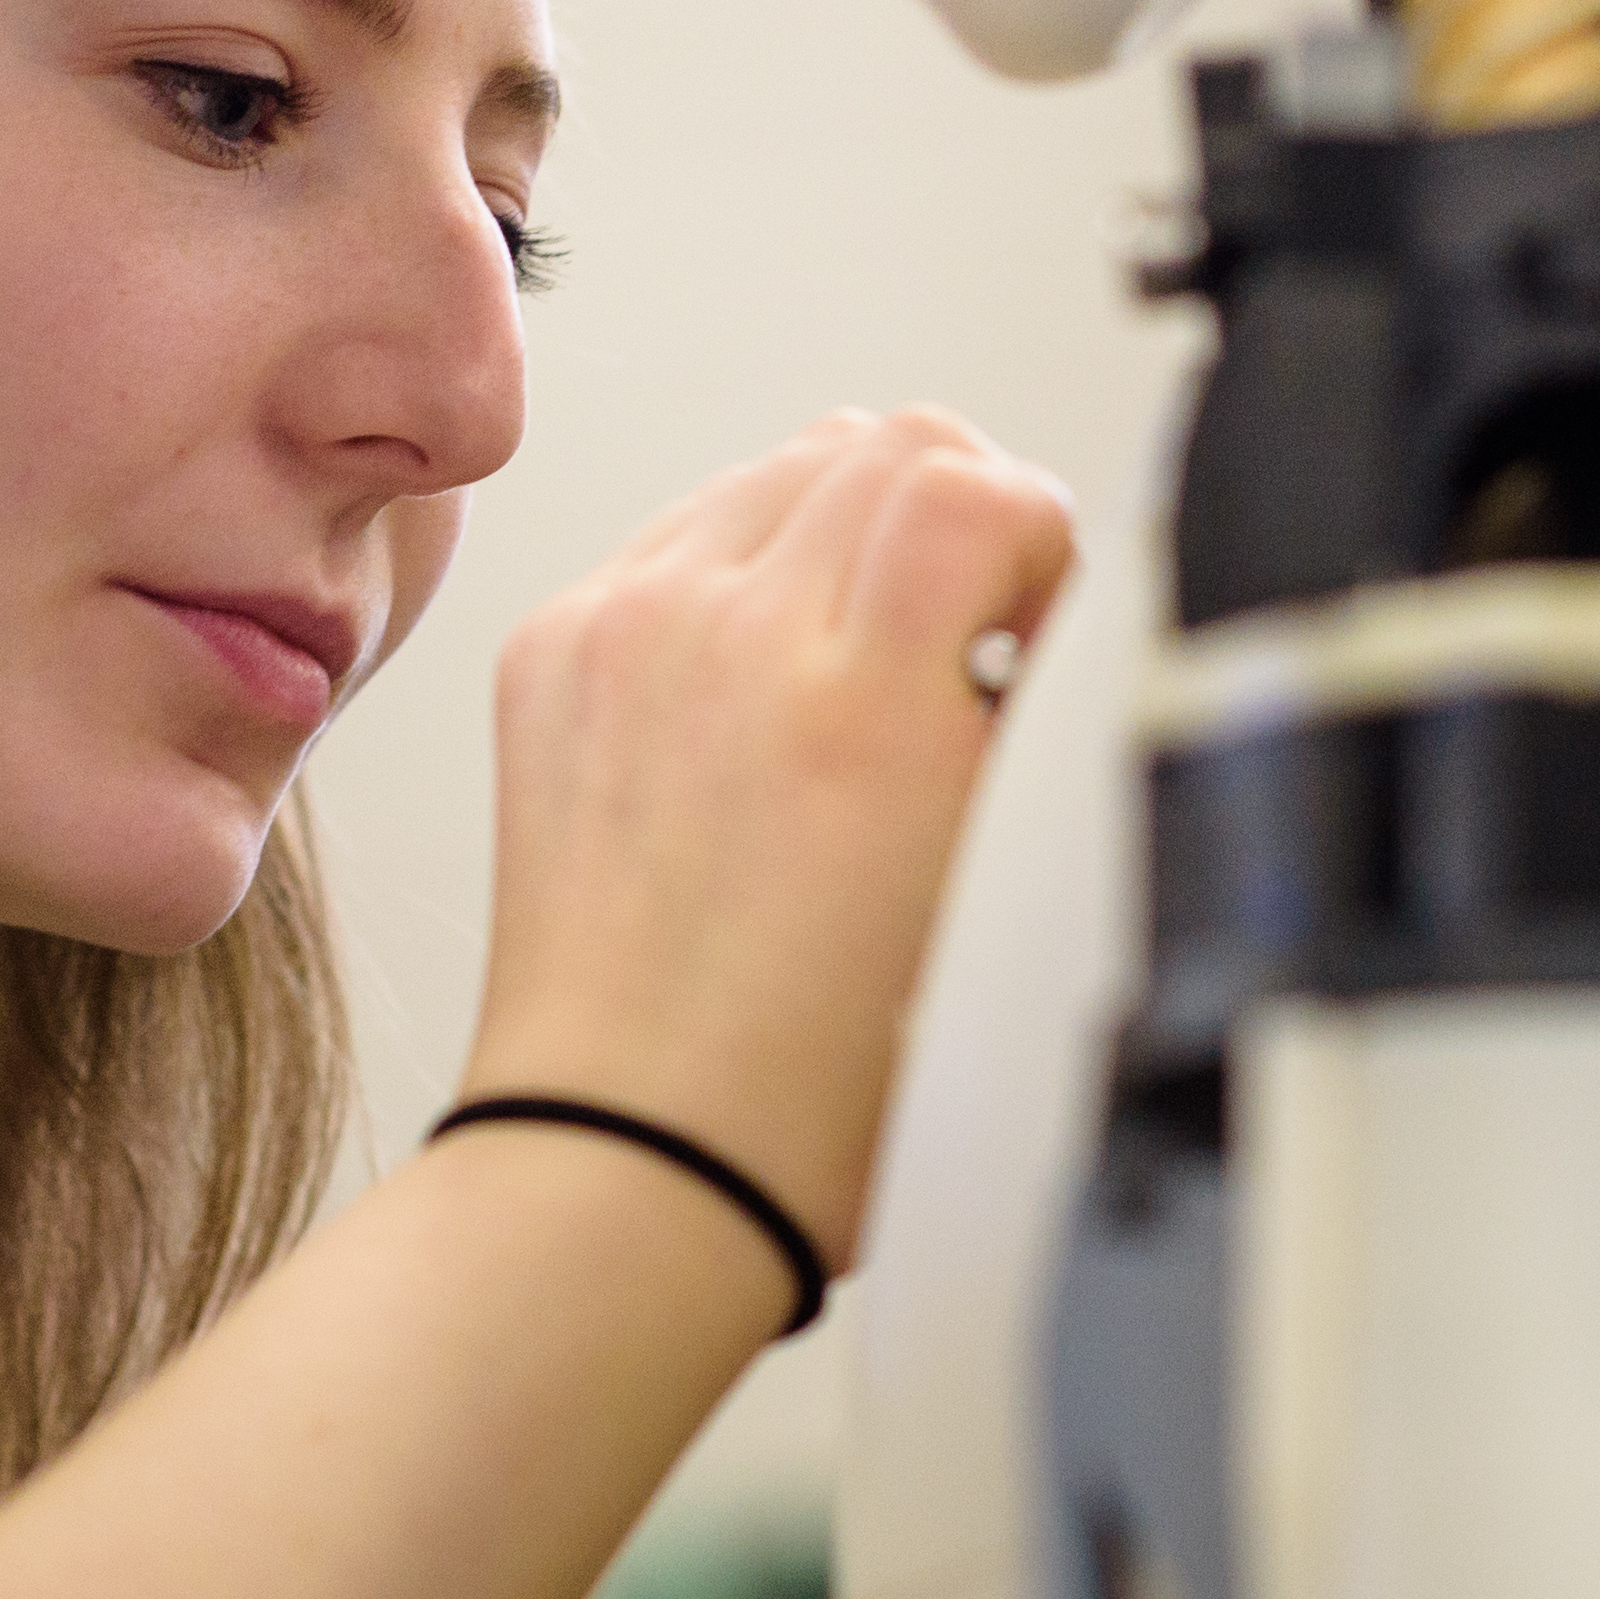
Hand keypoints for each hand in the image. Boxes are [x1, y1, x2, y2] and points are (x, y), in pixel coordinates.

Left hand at [459, 407, 1075, 1265]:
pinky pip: (680, 532)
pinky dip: (744, 572)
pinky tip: (764, 685)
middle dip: (956, 517)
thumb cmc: (823, 1079)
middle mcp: (727, 636)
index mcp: (857, 703)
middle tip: (967, 636)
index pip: (974, 482)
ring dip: (849, 532)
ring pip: (779, 468)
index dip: (1037, 536)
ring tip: (864, 662)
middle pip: (882, 443)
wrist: (633, 1155)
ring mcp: (624, 630)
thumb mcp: (995, 892)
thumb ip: (1030, 717)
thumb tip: (1045, 609)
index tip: (1038, 619)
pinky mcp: (554, 647)